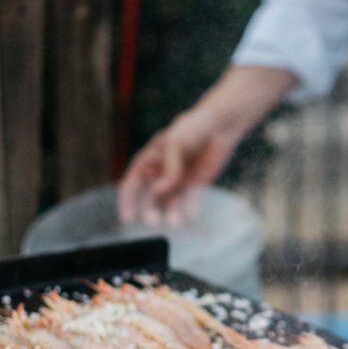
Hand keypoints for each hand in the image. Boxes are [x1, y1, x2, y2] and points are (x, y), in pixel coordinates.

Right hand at [118, 66, 297, 225]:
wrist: (219, 125)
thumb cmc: (192, 128)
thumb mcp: (175, 143)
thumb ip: (168, 167)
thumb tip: (159, 190)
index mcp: (149, 160)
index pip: (132, 184)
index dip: (127, 202)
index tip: (128, 219)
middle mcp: (161, 172)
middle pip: (149, 198)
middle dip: (149, 211)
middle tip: (153, 222)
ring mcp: (178, 179)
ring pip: (170, 202)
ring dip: (171, 213)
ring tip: (175, 222)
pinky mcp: (195, 183)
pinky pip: (190, 200)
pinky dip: (190, 208)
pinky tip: (192, 214)